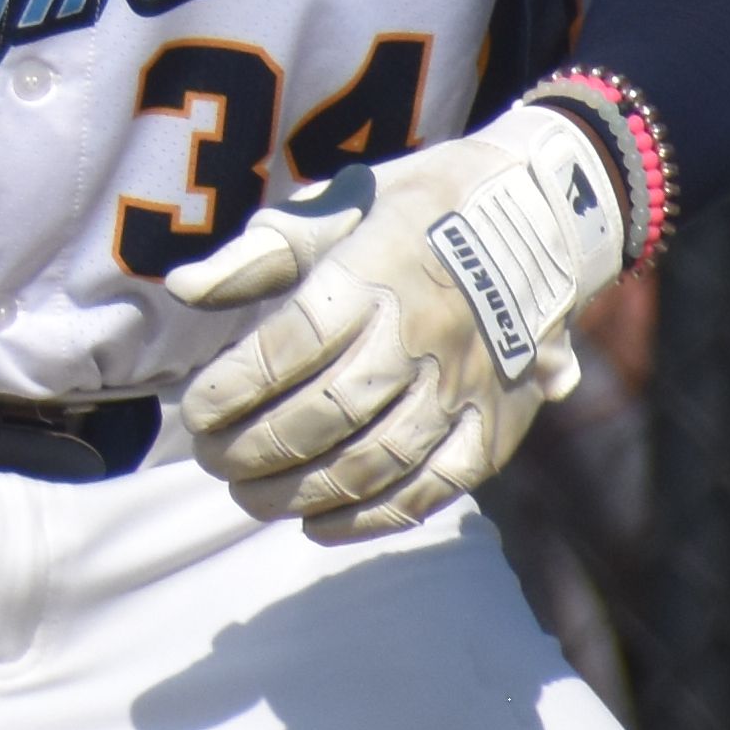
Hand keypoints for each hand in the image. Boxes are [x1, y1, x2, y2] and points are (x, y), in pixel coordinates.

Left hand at [166, 100, 634, 544]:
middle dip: (255, 449)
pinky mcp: (498, 424)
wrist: (545, 213)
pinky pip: (435, 486)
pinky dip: (374, 518)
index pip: (292, 343)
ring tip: (250, 496)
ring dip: (302, 491)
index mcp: (376, 272)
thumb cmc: (418, 208)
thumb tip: (184, 290)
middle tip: (212, 461)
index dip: (235, 386)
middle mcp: (422, 334)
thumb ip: (262, 254)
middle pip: (328, 412)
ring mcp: (466, 385)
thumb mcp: (340, 204)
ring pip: (376, 460)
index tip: (195, 411)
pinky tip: (320, 525)